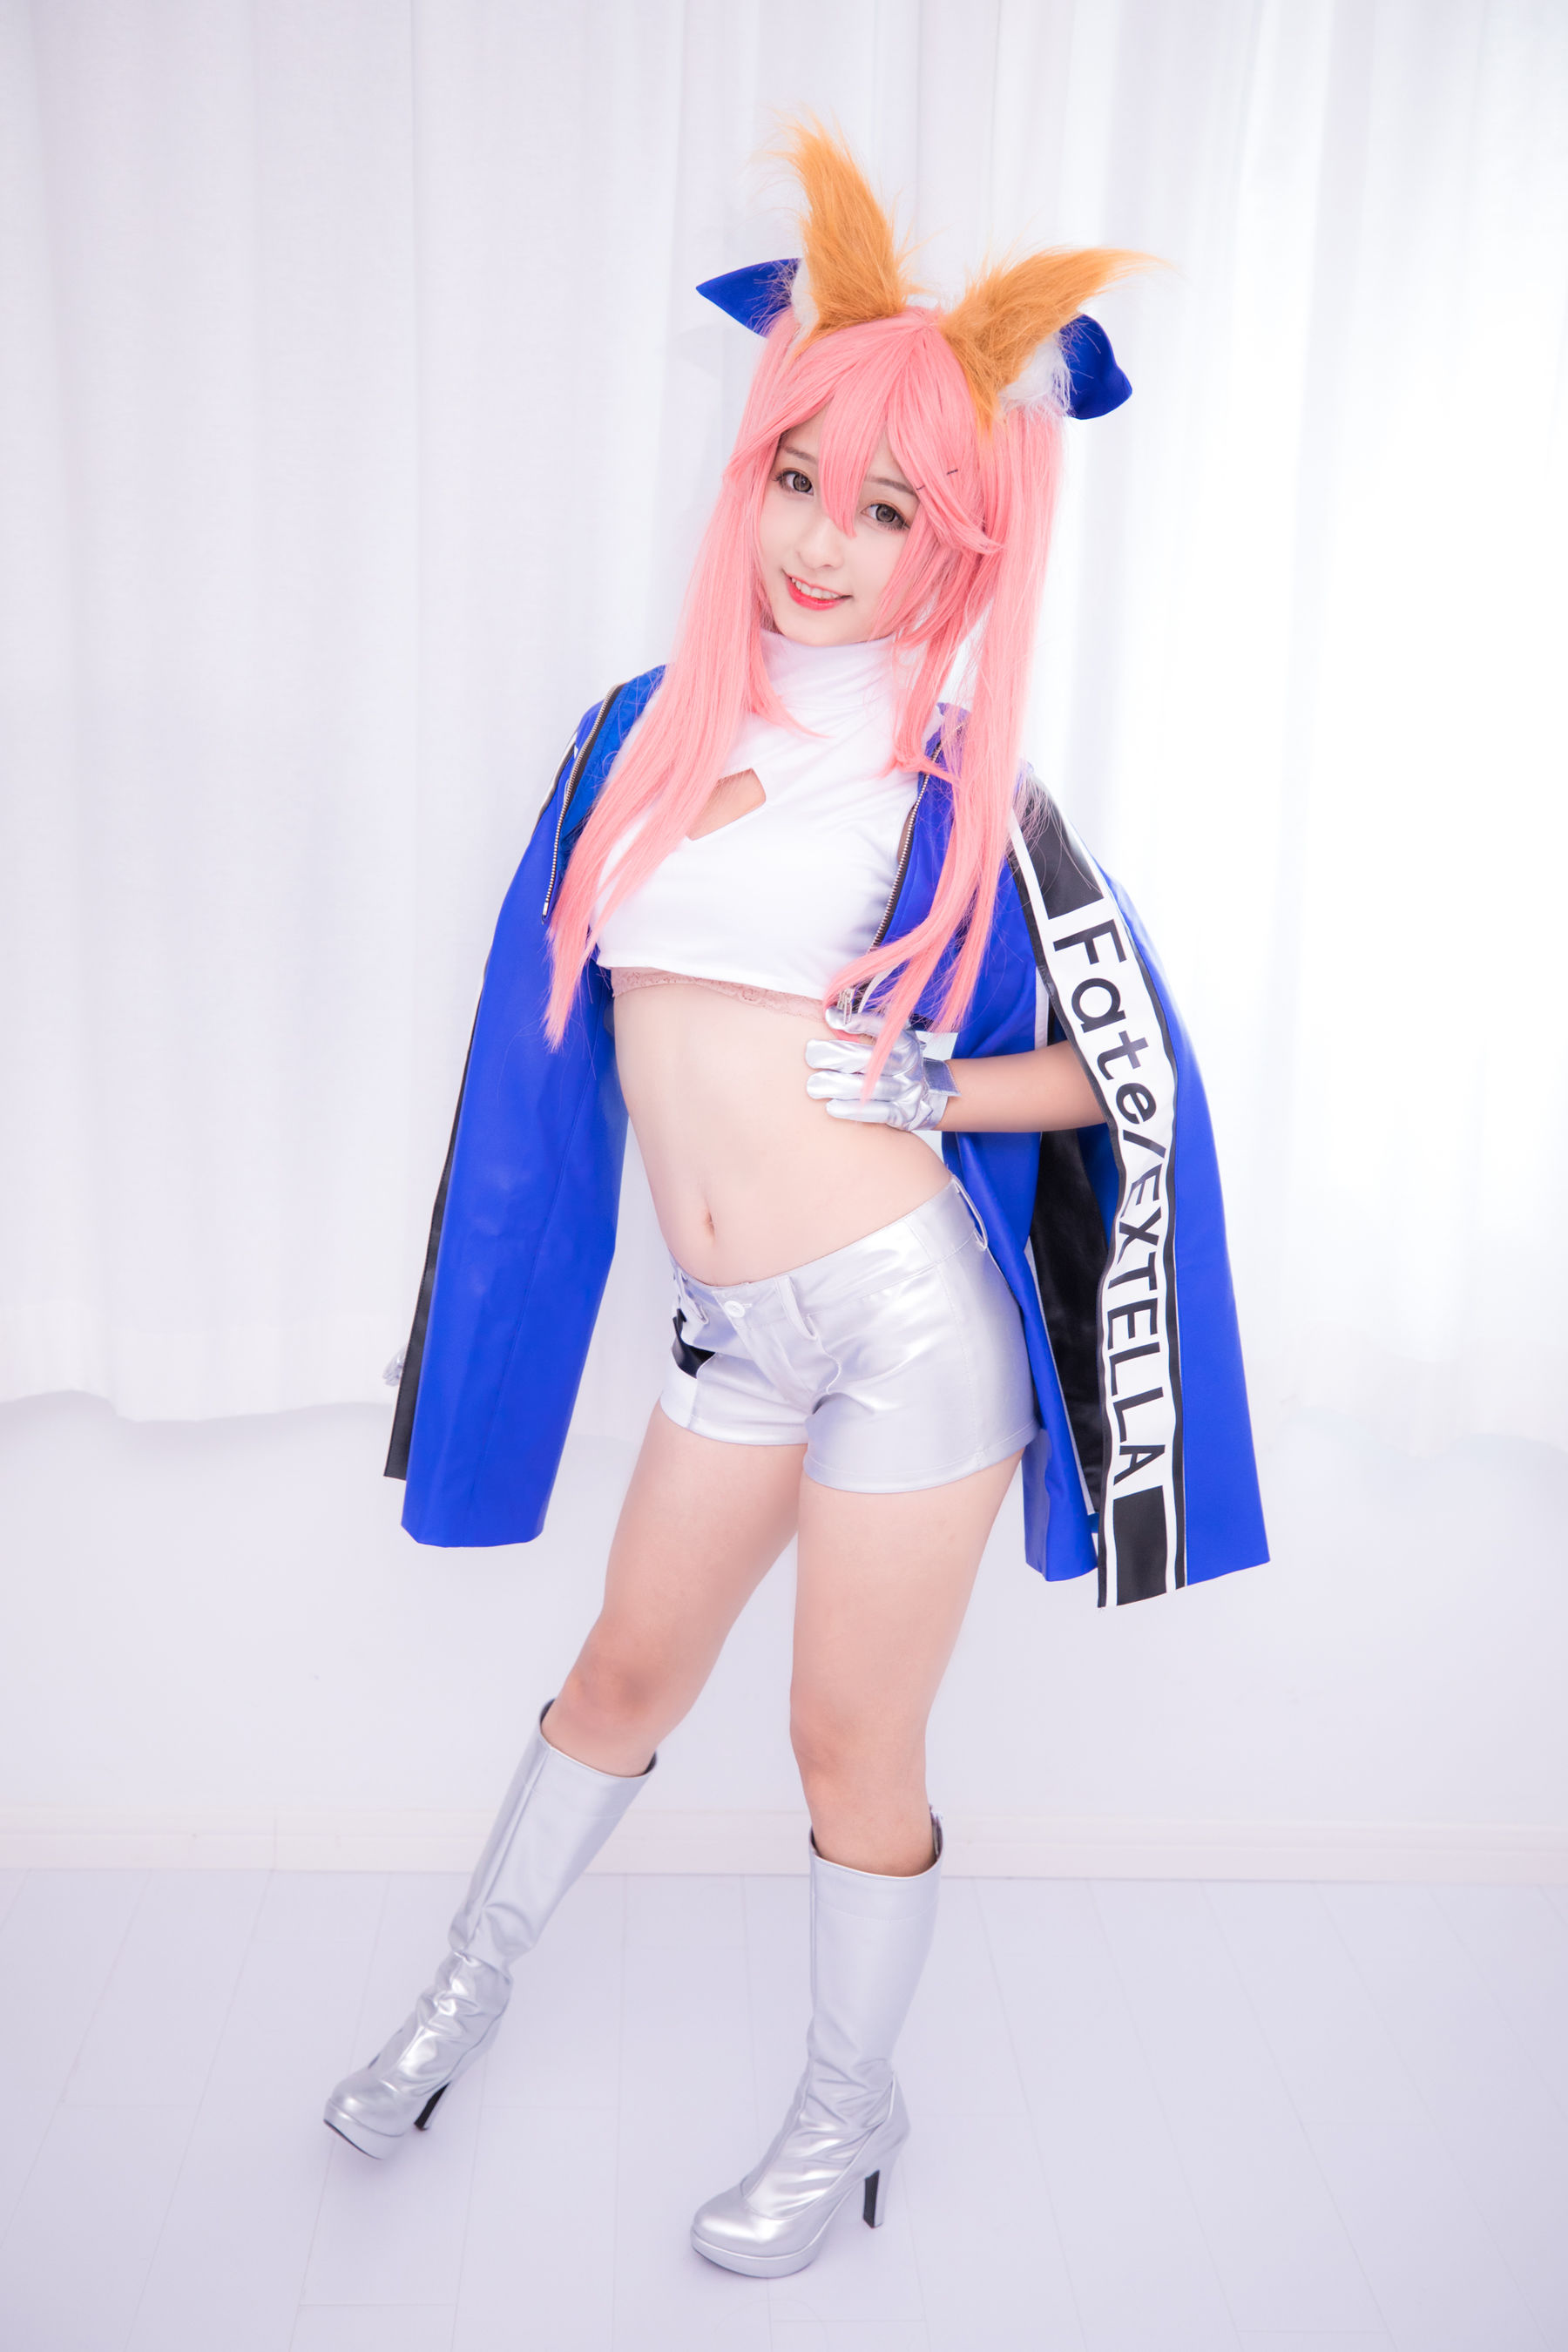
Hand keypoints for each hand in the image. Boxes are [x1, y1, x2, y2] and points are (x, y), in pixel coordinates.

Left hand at [804, 1008, 957, 1130]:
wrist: (927, 1095)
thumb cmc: (896, 1064)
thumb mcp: (891, 1041)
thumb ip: (868, 1028)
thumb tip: (831, 1014)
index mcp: (905, 1042)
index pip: (883, 1028)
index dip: (859, 1021)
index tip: (831, 1017)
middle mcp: (908, 1065)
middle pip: (871, 1059)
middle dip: (838, 1055)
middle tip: (811, 1054)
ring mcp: (907, 1090)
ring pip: (871, 1087)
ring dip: (839, 1086)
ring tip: (813, 1085)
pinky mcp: (903, 1113)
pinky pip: (877, 1112)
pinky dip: (852, 1109)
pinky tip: (831, 1107)